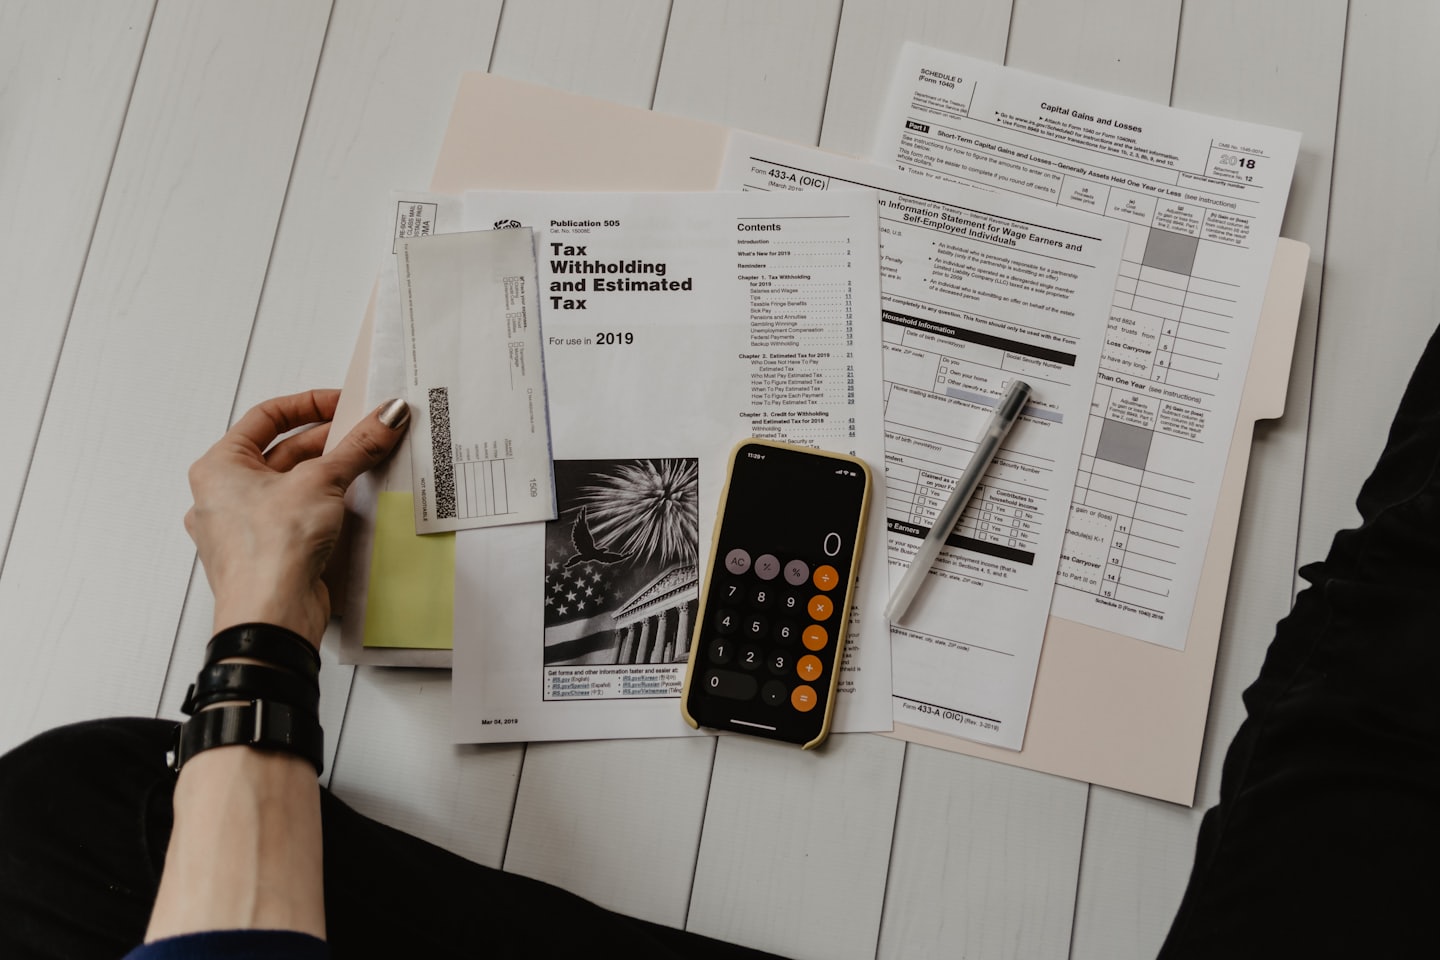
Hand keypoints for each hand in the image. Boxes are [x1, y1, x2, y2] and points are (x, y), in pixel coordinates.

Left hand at [185, 389, 409, 646]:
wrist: (271, 617)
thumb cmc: (268, 552)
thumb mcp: (321, 481)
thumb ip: (357, 446)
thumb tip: (385, 417)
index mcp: (218, 467)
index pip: (266, 417)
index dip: (309, 404)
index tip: (344, 404)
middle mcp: (224, 496)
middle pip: (283, 452)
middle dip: (328, 442)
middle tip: (366, 433)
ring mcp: (245, 528)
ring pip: (292, 486)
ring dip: (329, 474)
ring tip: (365, 463)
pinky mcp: (269, 554)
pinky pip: (299, 516)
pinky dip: (325, 505)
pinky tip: (351, 503)